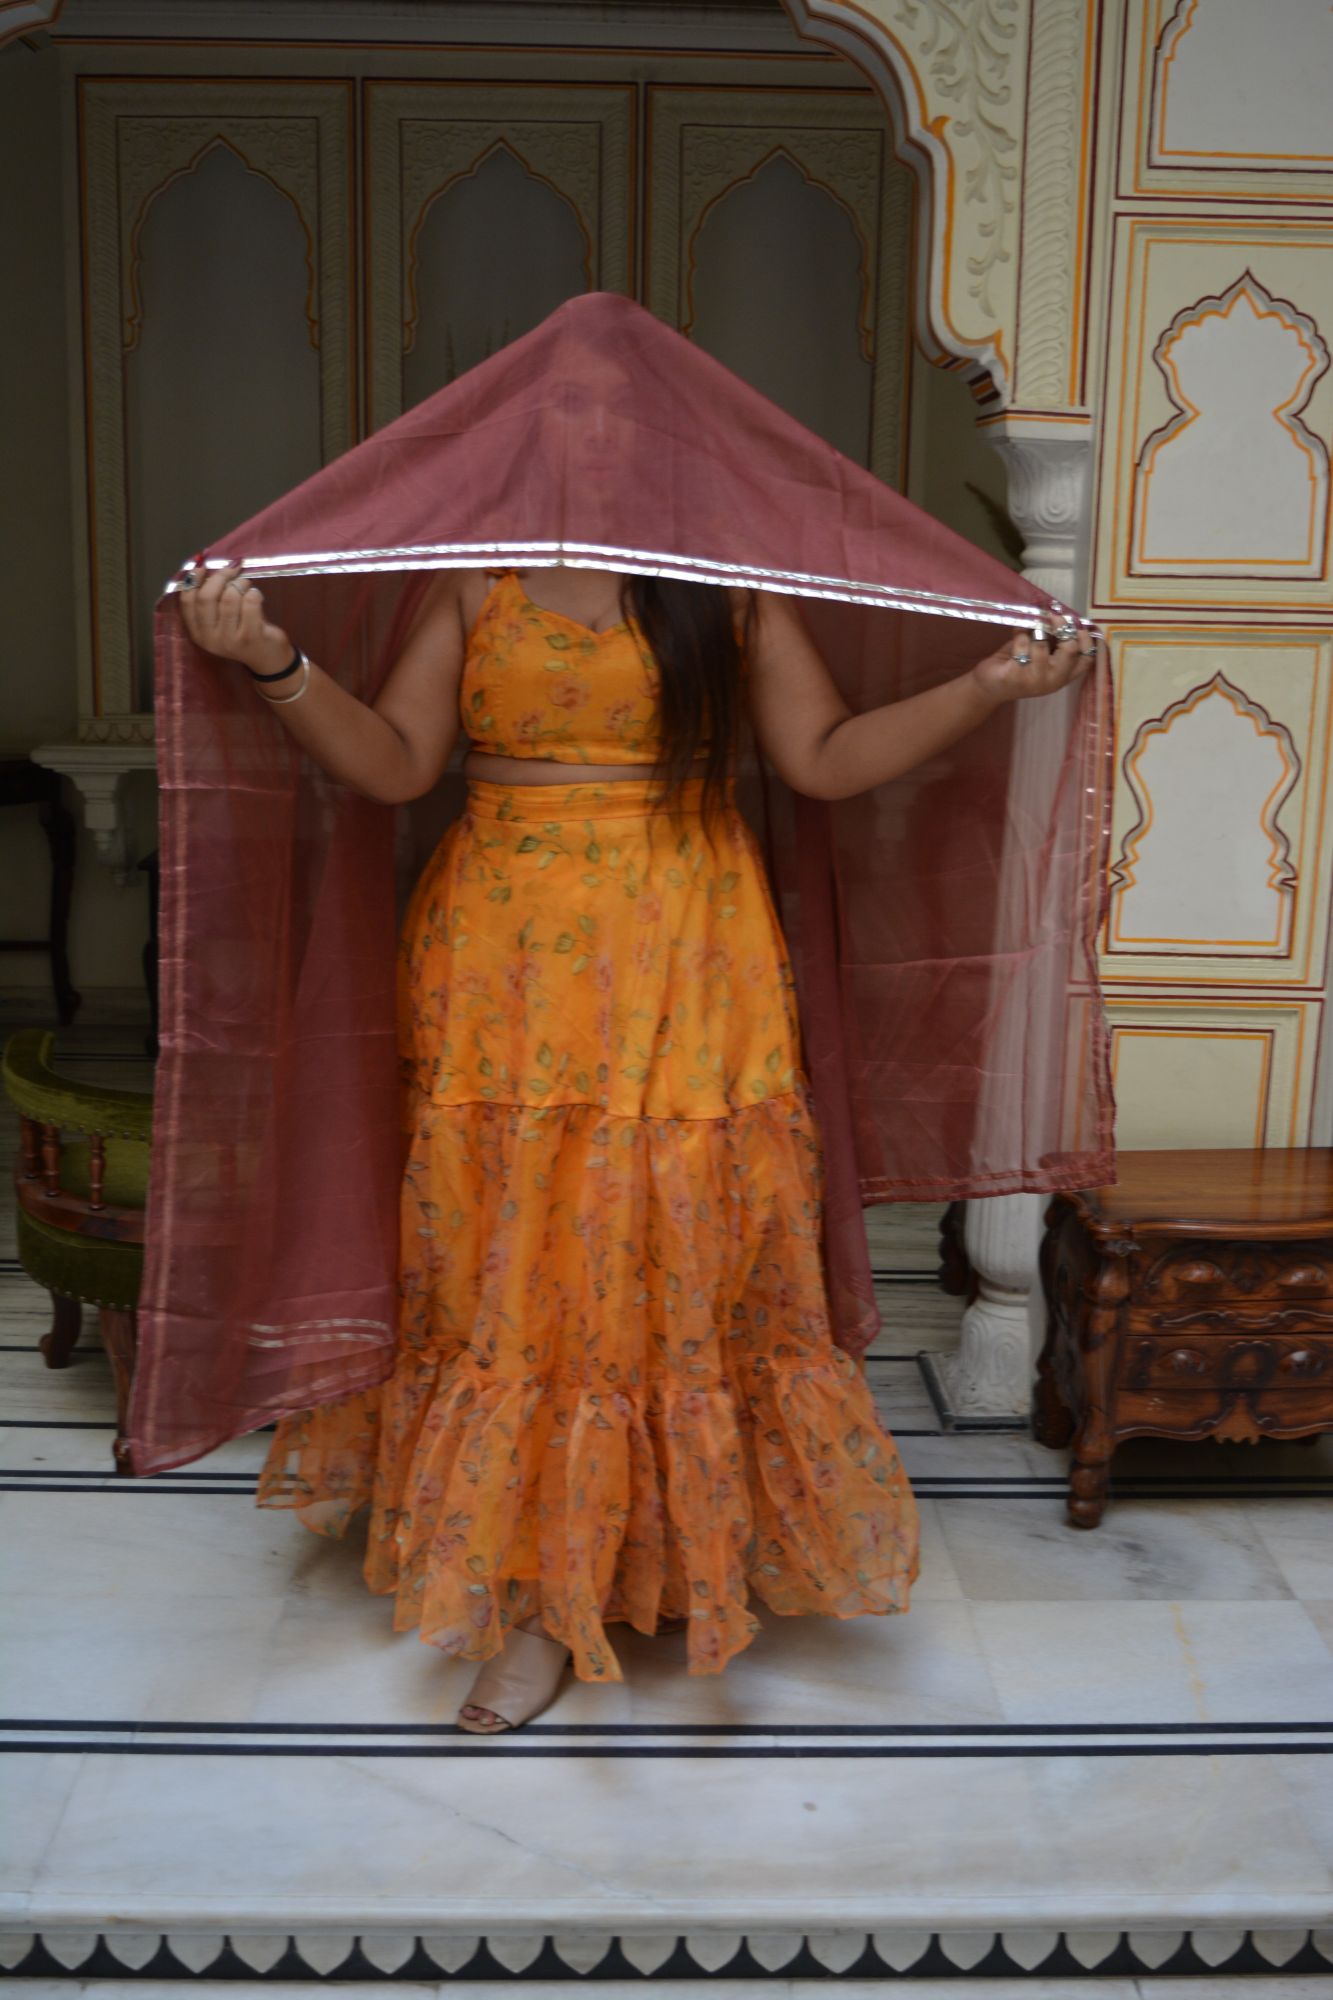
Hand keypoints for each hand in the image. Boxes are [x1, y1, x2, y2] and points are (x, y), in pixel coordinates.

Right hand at [177, 560, 292, 675]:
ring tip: (247, 585)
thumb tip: (202, 565)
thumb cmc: (242, 631)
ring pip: (229, 598)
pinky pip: (249, 603)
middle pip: (206, 597)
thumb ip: (210, 598)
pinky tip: (257, 596)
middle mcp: (210, 638)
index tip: (203, 567)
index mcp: (198, 632)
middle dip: (219, 578)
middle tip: (232, 571)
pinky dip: (254, 593)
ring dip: (240, 584)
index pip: (187, 602)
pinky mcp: (251, 636)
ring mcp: (230, 639)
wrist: (269, 659)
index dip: (193, 580)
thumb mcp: (220, 619)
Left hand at [969, 621, 1103, 705]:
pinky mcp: (1015, 675)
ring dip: (1034, 630)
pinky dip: (1019, 633)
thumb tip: (1063, 616)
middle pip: (1070, 649)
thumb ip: (1056, 641)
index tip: (1076, 625)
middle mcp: (1053, 680)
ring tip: (1027, 630)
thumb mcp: (1043, 654)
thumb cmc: (1019, 665)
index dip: (1086, 639)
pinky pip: (1021, 644)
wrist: (990, 685)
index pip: (1086, 659)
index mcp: (1064, 676)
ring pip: (1042, 643)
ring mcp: (1035, 679)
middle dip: (1061, 627)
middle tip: (1052, 617)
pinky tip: (1015, 635)